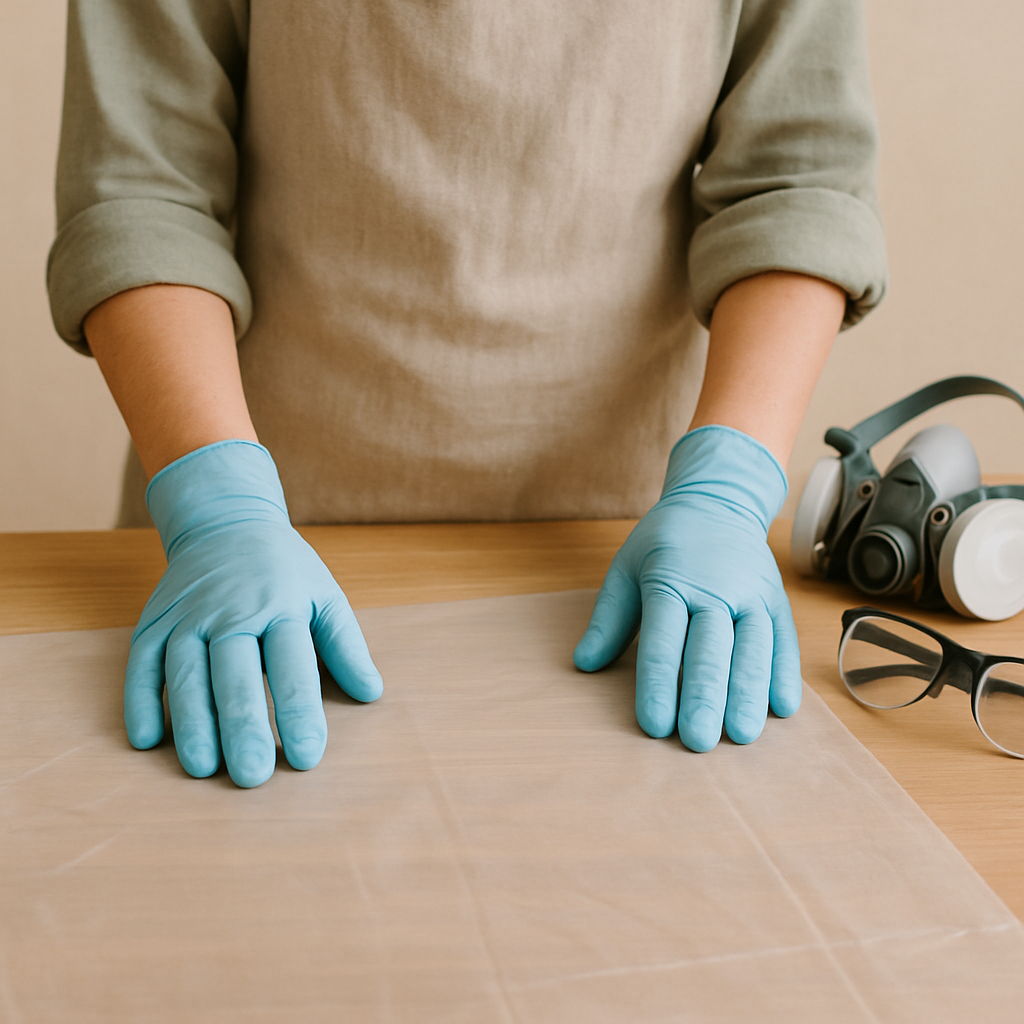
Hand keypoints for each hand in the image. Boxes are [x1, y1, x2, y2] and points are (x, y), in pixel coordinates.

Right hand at [125, 441, 382, 786]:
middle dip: (243, 726)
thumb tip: (371, 694)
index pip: (292, 665)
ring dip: (191, 722)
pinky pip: (141, 665)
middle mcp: (232, 612)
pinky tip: (145, 740)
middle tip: (252, 776)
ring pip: (185, 674)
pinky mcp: (153, 623)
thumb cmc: (285, 571)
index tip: (306, 757)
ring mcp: (188, 617)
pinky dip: (140, 701)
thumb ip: (345, 645)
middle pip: (235, 674)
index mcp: (283, 606)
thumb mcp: (325, 596)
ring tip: (202, 769)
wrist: (225, 521)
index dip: (299, 712)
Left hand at [574, 426, 800, 750]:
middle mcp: (715, 589)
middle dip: (703, 697)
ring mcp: (751, 594)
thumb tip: (583, 664)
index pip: (662, 640)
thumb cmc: (665, 543)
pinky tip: (782, 708)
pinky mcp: (776, 600)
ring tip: (742, 735)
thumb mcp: (626, 569)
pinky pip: (783, 639)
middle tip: (698, 741)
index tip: (654, 726)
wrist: (718, 500)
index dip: (657, 684)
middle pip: (710, 649)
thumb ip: (608, 619)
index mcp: (670, 580)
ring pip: (753, 648)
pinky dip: (784, 673)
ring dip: (748, 693)